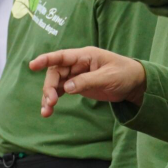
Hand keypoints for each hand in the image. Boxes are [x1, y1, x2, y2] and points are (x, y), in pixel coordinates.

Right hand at [29, 47, 146, 117]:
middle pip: (55, 73)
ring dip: (48, 96)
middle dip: (49, 87)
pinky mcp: (77, 85)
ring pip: (56, 84)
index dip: (46, 59)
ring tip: (46, 112)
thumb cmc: (124, 74)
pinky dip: (54, 100)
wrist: (134, 84)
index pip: (61, 56)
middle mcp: (77, 64)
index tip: (32, 65)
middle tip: (50, 102)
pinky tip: (49, 110)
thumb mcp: (107, 78)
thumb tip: (66, 88)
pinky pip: (61, 91)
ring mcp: (76, 75)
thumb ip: (86, 81)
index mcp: (84, 56)